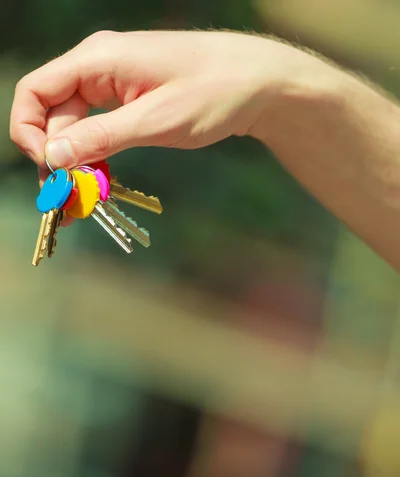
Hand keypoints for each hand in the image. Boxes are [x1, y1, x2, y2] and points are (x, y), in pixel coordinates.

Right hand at [10, 30, 287, 178]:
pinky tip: (98, 185)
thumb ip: (102, 137)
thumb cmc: (213, 92)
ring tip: (80, 205)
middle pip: (53, 115)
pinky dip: (95, 159)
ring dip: (74, 165)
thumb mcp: (155, 120)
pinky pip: (98, 131)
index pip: (35, 91)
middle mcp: (97, 68)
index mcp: (97, 59)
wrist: (259, 83)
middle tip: (67, 203)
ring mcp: (113, 85)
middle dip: (55, 159)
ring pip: (75, 128)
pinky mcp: (129, 102)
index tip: (49, 170)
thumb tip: (53, 156)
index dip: (28, 132)